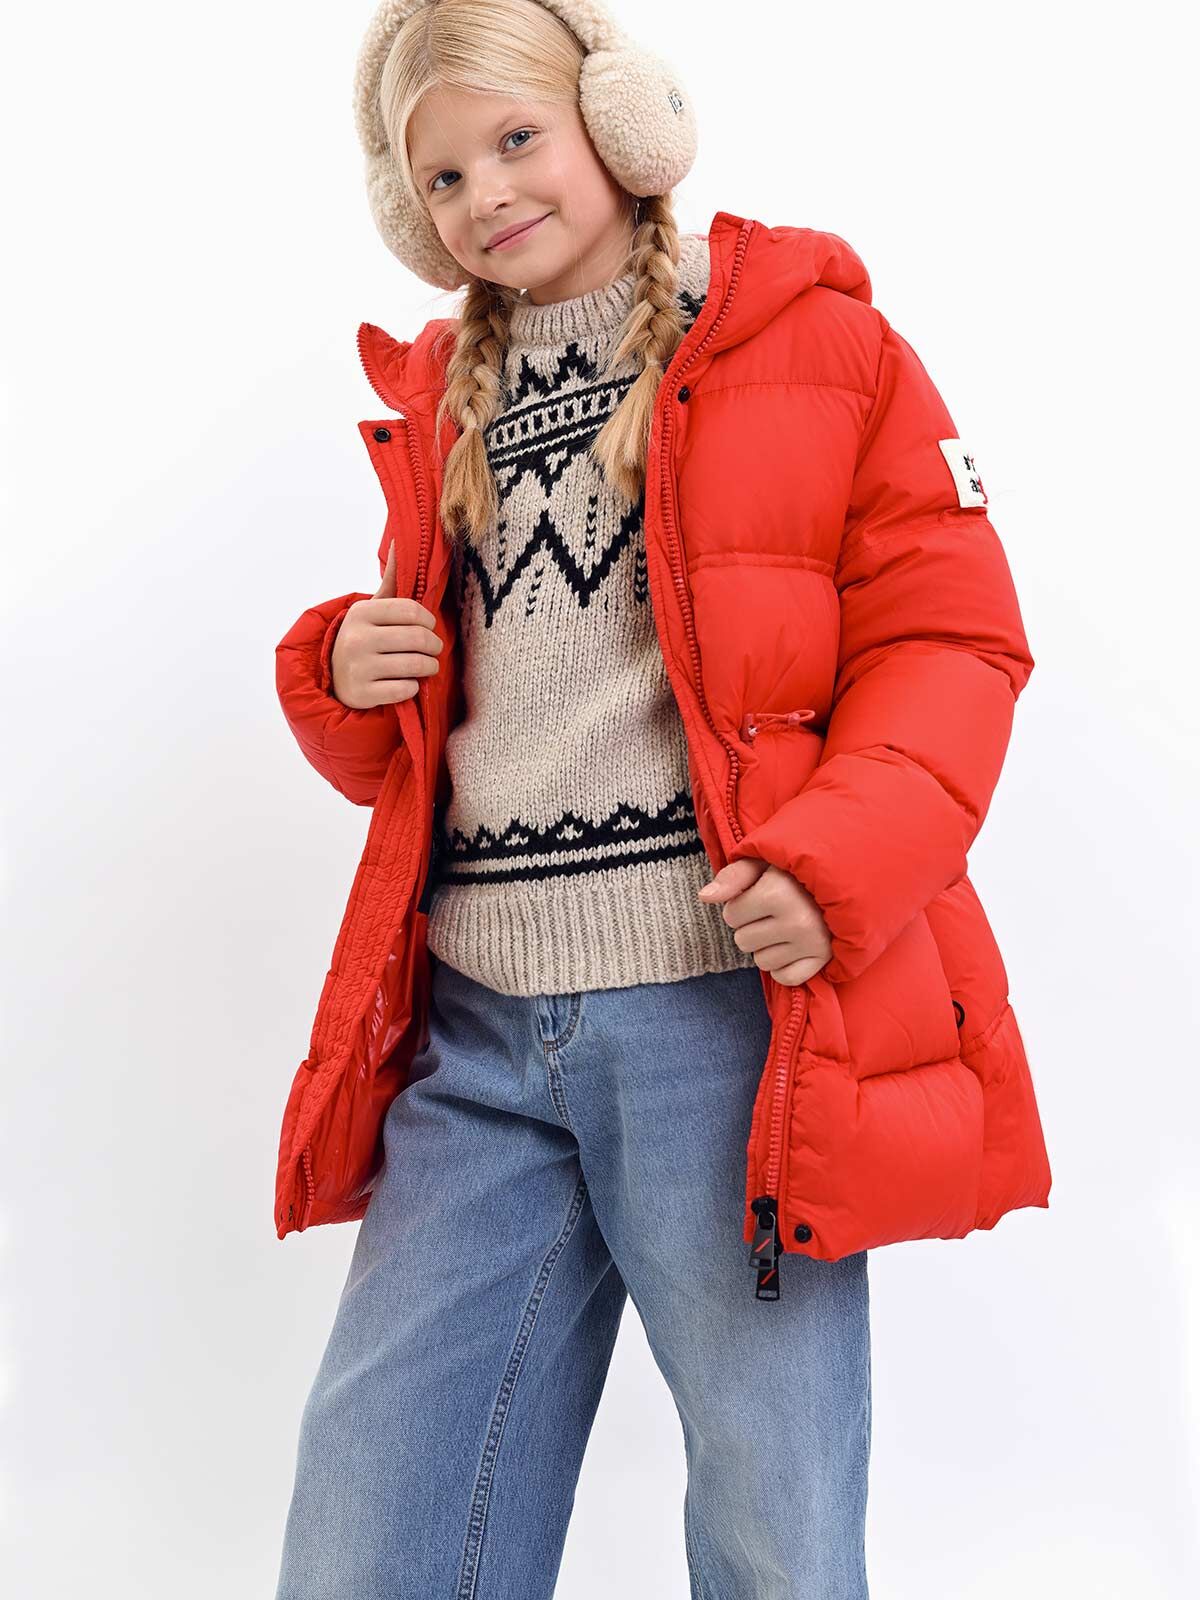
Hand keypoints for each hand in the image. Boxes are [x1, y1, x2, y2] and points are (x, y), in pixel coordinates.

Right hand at [330, 540, 442, 708]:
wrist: (333, 678)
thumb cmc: (363, 638)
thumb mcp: (371, 608)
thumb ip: (390, 579)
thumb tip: (398, 538)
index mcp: (362, 613)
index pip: (412, 611)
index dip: (428, 621)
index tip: (429, 627)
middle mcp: (356, 638)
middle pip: (418, 639)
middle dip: (434, 646)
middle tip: (434, 649)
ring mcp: (358, 667)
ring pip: (415, 665)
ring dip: (429, 667)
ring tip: (428, 666)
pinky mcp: (362, 694)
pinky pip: (405, 690)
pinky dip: (412, 688)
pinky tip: (407, 683)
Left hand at [698, 857, 831, 985]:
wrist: (845, 876)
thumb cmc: (797, 869)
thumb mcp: (764, 861)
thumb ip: (733, 876)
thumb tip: (705, 897)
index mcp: (778, 893)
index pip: (731, 916)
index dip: (740, 905)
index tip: (758, 895)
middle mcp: (797, 921)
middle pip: (743, 941)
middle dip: (752, 926)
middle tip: (773, 911)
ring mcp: (813, 942)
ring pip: (761, 961)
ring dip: (766, 946)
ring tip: (784, 925)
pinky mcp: (824, 958)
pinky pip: (786, 978)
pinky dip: (784, 966)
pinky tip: (791, 946)